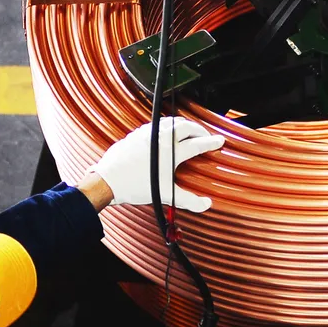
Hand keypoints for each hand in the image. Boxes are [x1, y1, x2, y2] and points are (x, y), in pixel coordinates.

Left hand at [88, 118, 222, 212]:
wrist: (108, 180)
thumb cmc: (134, 186)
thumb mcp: (165, 195)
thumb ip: (188, 200)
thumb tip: (205, 205)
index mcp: (171, 152)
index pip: (198, 144)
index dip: (211, 142)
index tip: (219, 140)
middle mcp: (161, 139)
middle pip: (187, 127)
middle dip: (199, 129)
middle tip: (205, 135)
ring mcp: (148, 134)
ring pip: (171, 121)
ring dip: (183, 124)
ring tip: (188, 130)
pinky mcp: (137, 133)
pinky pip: (156, 124)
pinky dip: (166, 125)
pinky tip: (165, 131)